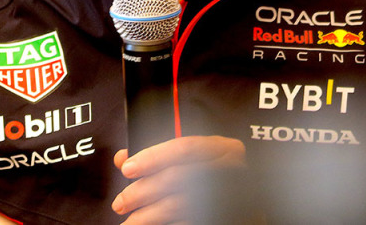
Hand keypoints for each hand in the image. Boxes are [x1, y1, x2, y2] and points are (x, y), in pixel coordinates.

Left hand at [111, 135, 246, 223]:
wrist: (245, 208)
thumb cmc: (217, 180)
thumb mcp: (197, 160)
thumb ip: (164, 156)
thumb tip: (123, 157)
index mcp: (225, 149)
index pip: (184, 147)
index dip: (152, 157)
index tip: (127, 167)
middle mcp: (230, 171)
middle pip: (176, 177)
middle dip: (142, 190)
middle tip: (121, 201)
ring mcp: (226, 197)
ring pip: (176, 205)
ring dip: (146, 215)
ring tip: (129, 221)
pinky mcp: (220, 219)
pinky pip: (184, 223)